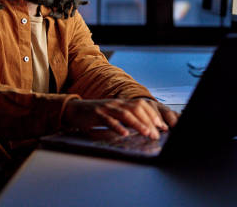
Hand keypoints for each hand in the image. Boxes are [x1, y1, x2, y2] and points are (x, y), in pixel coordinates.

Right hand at [61, 98, 177, 139]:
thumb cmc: (95, 115)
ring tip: (146, 133)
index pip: (142, 105)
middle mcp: (116, 103)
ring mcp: (107, 108)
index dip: (153, 115)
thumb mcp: (112, 115)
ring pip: (126, 114)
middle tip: (156, 134)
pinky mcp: (96, 114)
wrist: (74, 110)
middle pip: (137, 109)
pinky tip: (124, 134)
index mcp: (122, 103)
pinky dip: (117, 127)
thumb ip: (125, 120)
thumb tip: (142, 129)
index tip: (162, 126)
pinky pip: (109, 120)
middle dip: (149, 121)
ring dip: (138, 124)